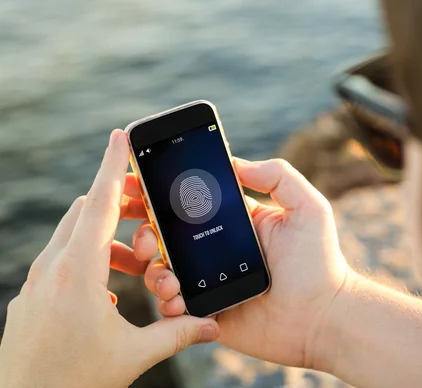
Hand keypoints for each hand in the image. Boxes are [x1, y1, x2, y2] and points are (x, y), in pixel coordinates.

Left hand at [0, 130, 219, 387]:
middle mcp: (52, 268)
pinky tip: (108, 291)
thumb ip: (177, 333)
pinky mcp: (30, 296)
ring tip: (138, 264)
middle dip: (121, 205)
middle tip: (150, 217)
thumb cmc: (73, 380)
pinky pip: (61, 259)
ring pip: (74, 235)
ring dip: (107, 237)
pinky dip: (89, 258)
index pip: (99, 203)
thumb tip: (213, 325)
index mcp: (78, 272)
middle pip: (87, 212)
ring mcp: (36, 282)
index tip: (122, 135)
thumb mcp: (133, 355)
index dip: (113, 165)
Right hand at [137, 158, 348, 368]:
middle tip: (141, 234)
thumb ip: (277, 176)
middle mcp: (216, 249)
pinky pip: (173, 307)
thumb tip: (236, 162)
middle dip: (142, 230)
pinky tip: (176, 298)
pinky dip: (165, 302)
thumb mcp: (307, 208)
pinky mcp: (207, 312)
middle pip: (165, 235)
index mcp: (234, 222)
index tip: (135, 183)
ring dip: (151, 268)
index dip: (160, 193)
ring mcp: (209, 282)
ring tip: (166, 274)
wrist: (324, 317)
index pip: (189, 203)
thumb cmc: (320, 262)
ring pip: (162, 270)